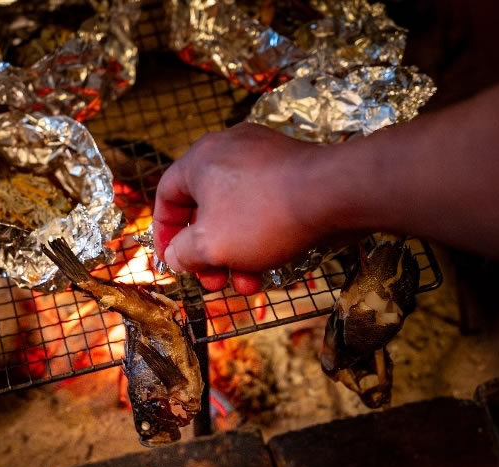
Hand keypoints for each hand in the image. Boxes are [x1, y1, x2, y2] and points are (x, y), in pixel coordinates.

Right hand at [153, 123, 327, 294]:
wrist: (334, 194)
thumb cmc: (264, 215)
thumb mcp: (210, 245)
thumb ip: (182, 253)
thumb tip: (176, 256)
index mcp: (200, 159)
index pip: (167, 195)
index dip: (164, 233)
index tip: (173, 261)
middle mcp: (228, 150)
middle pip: (204, 209)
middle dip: (207, 253)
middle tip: (214, 281)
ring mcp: (263, 157)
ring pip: (236, 212)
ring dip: (235, 252)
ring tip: (247, 283)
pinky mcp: (291, 170)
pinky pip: (263, 206)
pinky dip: (260, 236)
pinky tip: (269, 264)